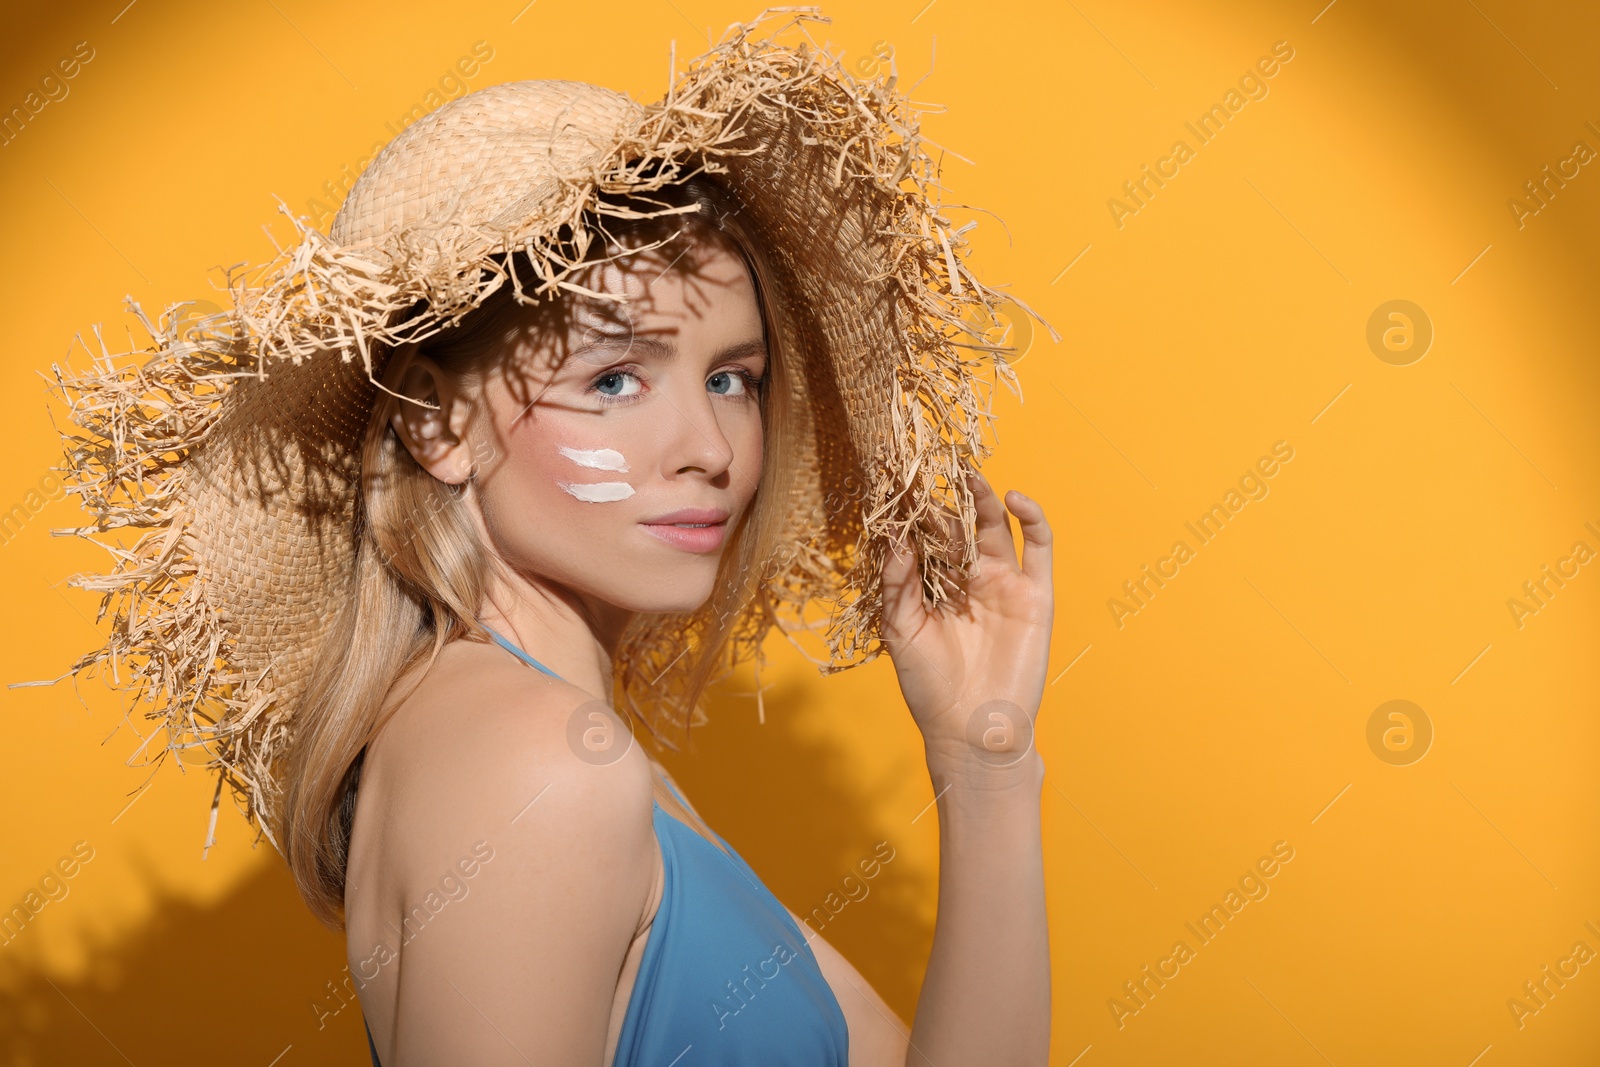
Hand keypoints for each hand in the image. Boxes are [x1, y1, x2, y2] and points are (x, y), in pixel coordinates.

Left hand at [879, 463, 1053, 771]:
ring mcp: (1003, 583)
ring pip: (995, 527)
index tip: (896, 478)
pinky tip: (1016, 498)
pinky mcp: (1035, 594)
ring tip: (968, 474)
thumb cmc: (930, 688)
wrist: (974, 731)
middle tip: (932, 462)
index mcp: (932, 586)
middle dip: (946, 496)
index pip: (923, 536)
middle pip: (958, 524)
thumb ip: (898, 584)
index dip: (912, 510)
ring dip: (984, 498)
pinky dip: (1034, 518)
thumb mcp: (902, 632)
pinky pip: (1040, 548)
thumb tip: (894, 538)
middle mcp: (968, 578)